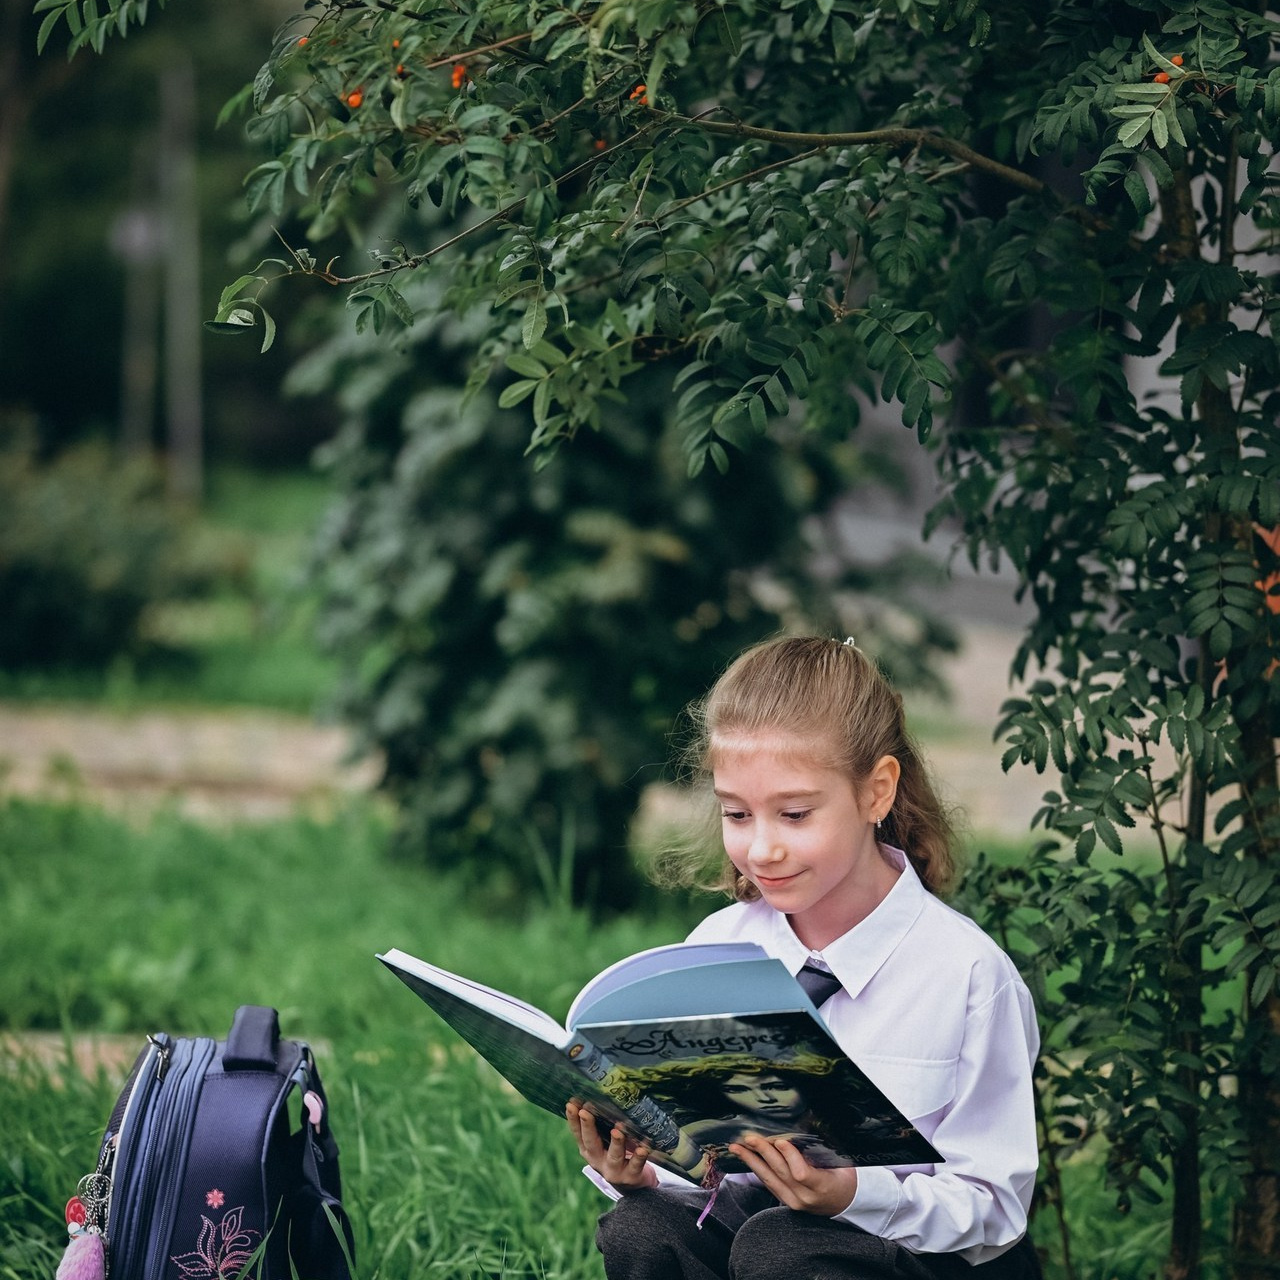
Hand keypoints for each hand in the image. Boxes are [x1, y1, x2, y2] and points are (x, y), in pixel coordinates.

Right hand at [566, 1101, 657, 1192]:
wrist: (632, 1184)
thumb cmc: (616, 1153)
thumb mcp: (603, 1141)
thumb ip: (599, 1125)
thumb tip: (594, 1095)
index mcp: (589, 1150)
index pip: (578, 1133)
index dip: (573, 1120)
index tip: (571, 1104)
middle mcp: (598, 1160)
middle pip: (591, 1143)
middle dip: (588, 1127)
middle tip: (585, 1112)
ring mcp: (614, 1170)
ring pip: (614, 1155)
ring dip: (616, 1142)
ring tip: (617, 1130)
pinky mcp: (631, 1176)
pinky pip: (636, 1165)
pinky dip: (639, 1157)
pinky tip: (643, 1148)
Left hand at [728, 1136, 857, 1215]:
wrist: (843, 1202)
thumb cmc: (842, 1177)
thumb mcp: (839, 1163)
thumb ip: (820, 1150)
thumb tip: (800, 1128)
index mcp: (822, 1186)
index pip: (802, 1173)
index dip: (790, 1157)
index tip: (781, 1141)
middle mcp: (805, 1197)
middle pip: (781, 1174)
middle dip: (763, 1153)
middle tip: (750, 1138)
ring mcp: (793, 1202)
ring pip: (769, 1180)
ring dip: (751, 1161)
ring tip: (737, 1147)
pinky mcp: (785, 1202)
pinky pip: (769, 1183)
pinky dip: (757, 1169)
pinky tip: (746, 1157)